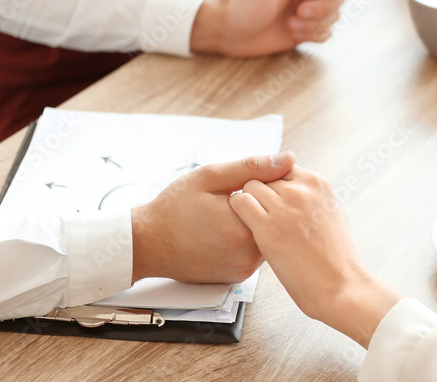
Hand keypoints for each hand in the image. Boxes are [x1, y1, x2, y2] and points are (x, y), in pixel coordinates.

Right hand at [130, 152, 295, 283]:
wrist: (147, 244)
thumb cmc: (174, 208)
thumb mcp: (210, 177)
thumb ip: (252, 167)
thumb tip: (289, 159)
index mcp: (243, 227)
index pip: (278, 199)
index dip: (265, 186)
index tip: (244, 184)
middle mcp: (248, 254)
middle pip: (275, 221)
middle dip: (263, 205)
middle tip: (233, 198)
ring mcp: (244, 269)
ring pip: (267, 237)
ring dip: (257, 223)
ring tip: (228, 215)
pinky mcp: (238, 276)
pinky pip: (255, 252)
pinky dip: (248, 239)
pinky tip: (227, 231)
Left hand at [190, 0, 353, 56]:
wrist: (229, 34)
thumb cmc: (238, 3)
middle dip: (325, 0)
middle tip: (303, 10)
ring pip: (334, 4)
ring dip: (319, 18)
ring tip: (294, 24)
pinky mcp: (308, 17)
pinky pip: (329, 24)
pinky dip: (316, 31)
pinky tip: (295, 32)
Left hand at [229, 166, 401, 347]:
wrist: (340, 287)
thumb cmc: (338, 258)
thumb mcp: (335, 215)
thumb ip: (316, 198)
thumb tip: (306, 192)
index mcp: (317, 184)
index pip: (282, 166)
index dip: (273, 183)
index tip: (271, 198)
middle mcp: (300, 190)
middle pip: (264, 176)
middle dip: (260, 193)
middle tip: (261, 213)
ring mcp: (283, 207)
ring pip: (249, 186)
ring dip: (247, 202)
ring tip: (252, 221)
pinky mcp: (266, 228)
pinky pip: (239, 203)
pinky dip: (237, 212)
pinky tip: (244, 226)